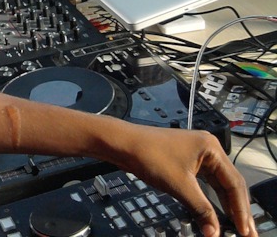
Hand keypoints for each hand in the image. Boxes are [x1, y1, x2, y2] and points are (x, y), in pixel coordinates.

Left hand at [115, 125, 255, 236]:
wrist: (124, 144)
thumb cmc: (150, 156)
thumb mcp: (180, 185)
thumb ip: (201, 209)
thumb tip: (214, 232)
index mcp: (211, 148)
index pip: (234, 183)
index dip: (242, 209)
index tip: (247, 231)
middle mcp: (207, 148)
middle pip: (229, 183)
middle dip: (237, 209)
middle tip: (246, 234)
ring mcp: (197, 154)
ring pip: (218, 184)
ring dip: (225, 205)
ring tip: (236, 228)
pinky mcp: (186, 161)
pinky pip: (205, 183)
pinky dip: (211, 199)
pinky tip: (215, 214)